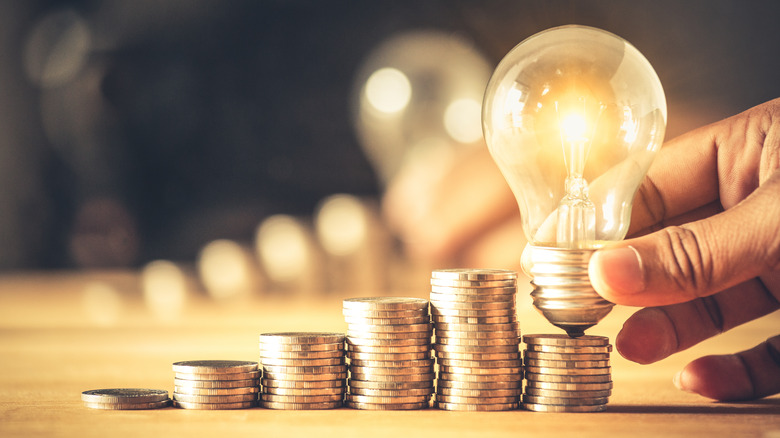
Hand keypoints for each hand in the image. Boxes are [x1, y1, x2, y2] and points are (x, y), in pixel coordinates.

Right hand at [588, 98, 779, 400]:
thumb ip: (695, 250)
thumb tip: (602, 270)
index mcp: (751, 155)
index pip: (650, 188)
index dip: (598, 225)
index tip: (555, 263)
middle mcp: (766, 206)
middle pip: (674, 247)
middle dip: (631, 284)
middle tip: (587, 317)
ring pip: (715, 298)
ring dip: (672, 328)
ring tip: (633, 351)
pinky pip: (768, 343)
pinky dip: (736, 367)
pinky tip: (707, 378)